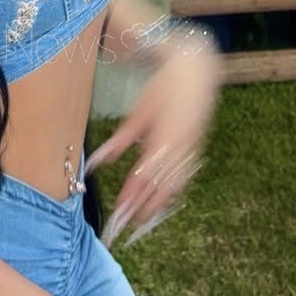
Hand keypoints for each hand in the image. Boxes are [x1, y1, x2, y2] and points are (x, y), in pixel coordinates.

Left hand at [87, 45, 220, 247]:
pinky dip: (174, 191)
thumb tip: (98, 161)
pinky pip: (185, 175)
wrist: (197, 71)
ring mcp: (192, 148)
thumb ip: (120, 139)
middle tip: (128, 225)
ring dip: (159, 204)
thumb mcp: (139, 111)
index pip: (144, 175)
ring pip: (175, 184)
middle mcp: (180, 147)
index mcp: (164, 137)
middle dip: (143, 206)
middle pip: (159, 185)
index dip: (131, 196)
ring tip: (144, 222)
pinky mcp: (197, 146)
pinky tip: (164, 202)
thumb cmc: (163, 88)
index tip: (120, 212)